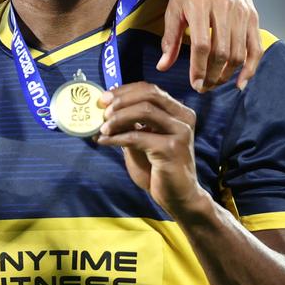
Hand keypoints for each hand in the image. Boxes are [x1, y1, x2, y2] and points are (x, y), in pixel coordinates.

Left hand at [96, 83, 208, 216]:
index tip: (103, 98)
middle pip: (149, 94)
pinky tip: (104, 141)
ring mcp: (180, 132)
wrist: (177, 196)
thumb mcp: (141, 140)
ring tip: (102, 128)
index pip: (150, 89)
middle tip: (101, 110)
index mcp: (178, 111)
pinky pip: (138, 137)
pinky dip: (117, 137)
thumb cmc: (157, 167)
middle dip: (120, 100)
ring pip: (144, 111)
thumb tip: (104, 108)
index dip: (124, 91)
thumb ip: (129, 124)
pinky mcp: (172, 149)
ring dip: (118, 117)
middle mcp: (183, 117)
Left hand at [159, 0, 260, 91]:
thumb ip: (170, 39)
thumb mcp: (173, 9)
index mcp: (201, 5)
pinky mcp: (253, 16)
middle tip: (203, 88)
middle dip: (213, 75)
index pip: (203, 45)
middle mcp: (225, 9)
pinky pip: (256, 46)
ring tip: (215, 83)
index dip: (199, 68)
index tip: (194, 84)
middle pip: (223, 52)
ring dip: (228, 74)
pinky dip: (251, 67)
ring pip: (239, 52)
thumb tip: (163, 67)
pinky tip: (241, 82)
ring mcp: (242, 13)